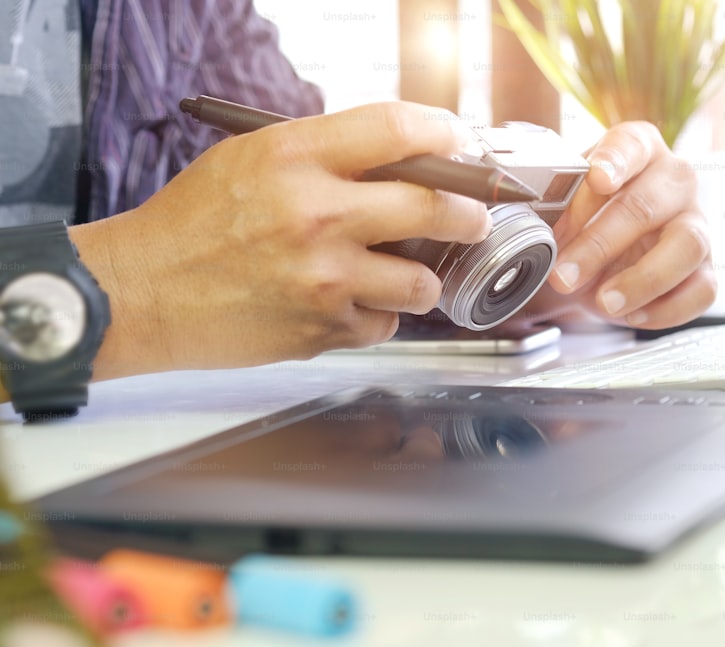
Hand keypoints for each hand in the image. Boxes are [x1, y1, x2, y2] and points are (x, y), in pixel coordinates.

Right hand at [70, 102, 489, 377]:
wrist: (141, 293)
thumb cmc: (192, 224)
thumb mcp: (251, 160)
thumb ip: (325, 156)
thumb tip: (402, 162)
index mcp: (295, 157)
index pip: (398, 130)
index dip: (444, 134)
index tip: (460, 145)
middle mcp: (316, 215)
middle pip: (434, 206)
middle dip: (469, 214)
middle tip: (474, 218)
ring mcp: (323, 278)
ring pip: (421, 281)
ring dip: (423, 279)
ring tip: (405, 275)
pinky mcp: (322, 330)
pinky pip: (384, 324)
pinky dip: (376, 317)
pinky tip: (349, 306)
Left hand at [546, 122, 715, 327]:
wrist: (598, 262)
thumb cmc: (584, 224)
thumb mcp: (561, 211)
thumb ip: (552, 211)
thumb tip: (535, 230)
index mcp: (639, 151)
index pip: (631, 144)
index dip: (615, 161)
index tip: (597, 179)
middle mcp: (674, 181)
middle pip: (647, 205)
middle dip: (600, 244)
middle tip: (564, 274)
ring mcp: (696, 223)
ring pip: (687, 245)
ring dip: (642, 279)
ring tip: (606, 301)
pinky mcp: (705, 267)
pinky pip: (702, 289)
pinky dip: (667, 308)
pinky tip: (633, 314)